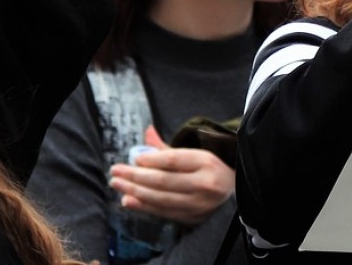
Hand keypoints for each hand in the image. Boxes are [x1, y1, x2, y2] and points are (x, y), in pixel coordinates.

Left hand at [108, 126, 234, 225]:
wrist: (237, 195)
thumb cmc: (212, 171)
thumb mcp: (197, 154)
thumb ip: (168, 148)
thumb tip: (147, 132)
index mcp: (207, 163)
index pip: (174, 160)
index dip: (151, 159)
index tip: (134, 158)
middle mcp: (205, 184)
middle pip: (163, 180)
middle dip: (135, 177)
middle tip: (115, 172)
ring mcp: (199, 204)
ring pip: (161, 198)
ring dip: (135, 192)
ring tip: (117, 185)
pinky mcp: (193, 219)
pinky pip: (163, 213)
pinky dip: (143, 207)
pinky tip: (128, 201)